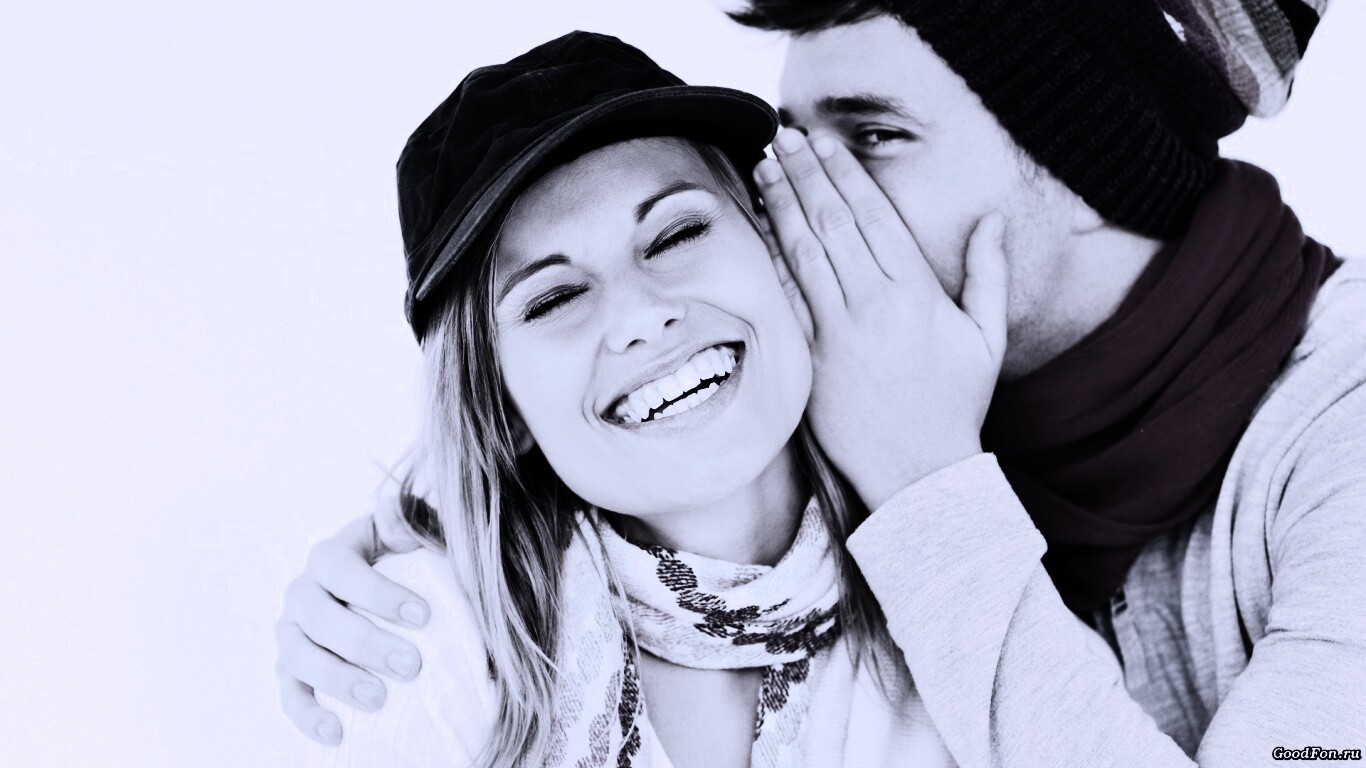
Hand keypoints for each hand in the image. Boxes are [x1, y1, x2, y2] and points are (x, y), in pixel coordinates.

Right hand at [274, 495, 426, 743]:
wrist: (397, 600)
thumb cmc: (414, 562)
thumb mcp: (418, 534)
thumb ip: (411, 520)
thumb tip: (392, 508)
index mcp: (332, 554)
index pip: (340, 567)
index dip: (377, 591)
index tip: (423, 615)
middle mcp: (304, 591)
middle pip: (317, 615)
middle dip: (364, 641)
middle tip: (411, 665)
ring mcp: (293, 632)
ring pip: (298, 655)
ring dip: (336, 678)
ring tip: (379, 699)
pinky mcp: (291, 670)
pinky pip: (290, 694)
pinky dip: (307, 715)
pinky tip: (336, 733)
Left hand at [754, 128, 1008, 509]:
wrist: (920, 475)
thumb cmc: (956, 404)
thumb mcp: (985, 337)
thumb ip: (987, 273)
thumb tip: (993, 218)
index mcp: (917, 294)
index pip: (873, 215)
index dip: (845, 173)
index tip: (824, 142)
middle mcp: (873, 306)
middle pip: (831, 224)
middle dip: (805, 174)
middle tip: (782, 138)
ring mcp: (836, 335)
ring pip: (801, 254)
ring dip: (780, 205)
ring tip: (764, 167)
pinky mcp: (809, 362)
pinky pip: (784, 300)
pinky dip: (769, 260)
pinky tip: (756, 230)